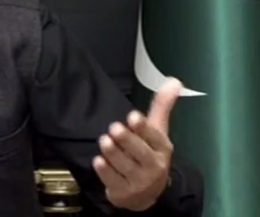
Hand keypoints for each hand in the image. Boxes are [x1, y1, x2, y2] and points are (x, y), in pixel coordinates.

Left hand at [92, 77, 181, 210]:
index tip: (132, 116)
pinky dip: (105, 171)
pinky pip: (113, 180)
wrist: (145, 193)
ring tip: (103, 140)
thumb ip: (161, 106)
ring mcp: (139, 182)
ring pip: (125, 166)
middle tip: (113, 127)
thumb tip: (174, 80)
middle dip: (127, 140)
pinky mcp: (124, 192)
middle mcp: (154, 166)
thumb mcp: (157, 131)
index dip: (143, 128)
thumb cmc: (149, 154)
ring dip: (113, 153)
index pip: (154, 138)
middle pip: (140, 152)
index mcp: (162, 149)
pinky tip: (98, 161)